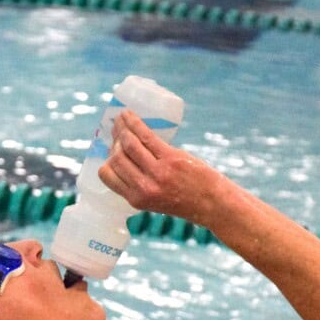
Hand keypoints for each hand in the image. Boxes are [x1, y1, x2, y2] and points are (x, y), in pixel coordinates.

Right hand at [98, 110, 225, 225]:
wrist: (212, 204)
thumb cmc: (184, 202)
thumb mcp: (154, 203)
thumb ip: (139, 186)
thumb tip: (125, 159)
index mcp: (136, 200)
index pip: (107, 176)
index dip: (107, 161)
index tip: (113, 151)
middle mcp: (143, 187)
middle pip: (116, 158)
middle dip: (115, 142)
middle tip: (118, 131)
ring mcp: (157, 172)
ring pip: (129, 144)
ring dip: (122, 128)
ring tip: (122, 118)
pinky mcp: (170, 158)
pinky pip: (146, 136)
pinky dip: (134, 122)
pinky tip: (129, 115)